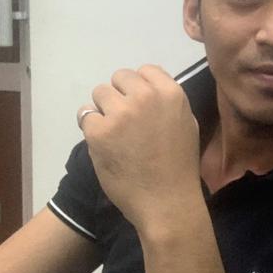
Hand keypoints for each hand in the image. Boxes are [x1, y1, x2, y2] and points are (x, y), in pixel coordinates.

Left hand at [77, 65, 201, 231]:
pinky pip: (85, 116)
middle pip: (119, 78)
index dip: (140, 88)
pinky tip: (104, 146)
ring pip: (99, 93)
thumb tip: (147, 89)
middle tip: (125, 121)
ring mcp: (121, 113)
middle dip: (120, 96)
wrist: (166, 201)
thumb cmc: (179, 167)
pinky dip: (92, 129)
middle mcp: (145, 96)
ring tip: (114, 134)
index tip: (140, 106)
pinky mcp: (99, 131)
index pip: (146, 70)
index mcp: (171, 93)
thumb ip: (167, 102)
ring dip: (103, 110)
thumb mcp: (186, 124)